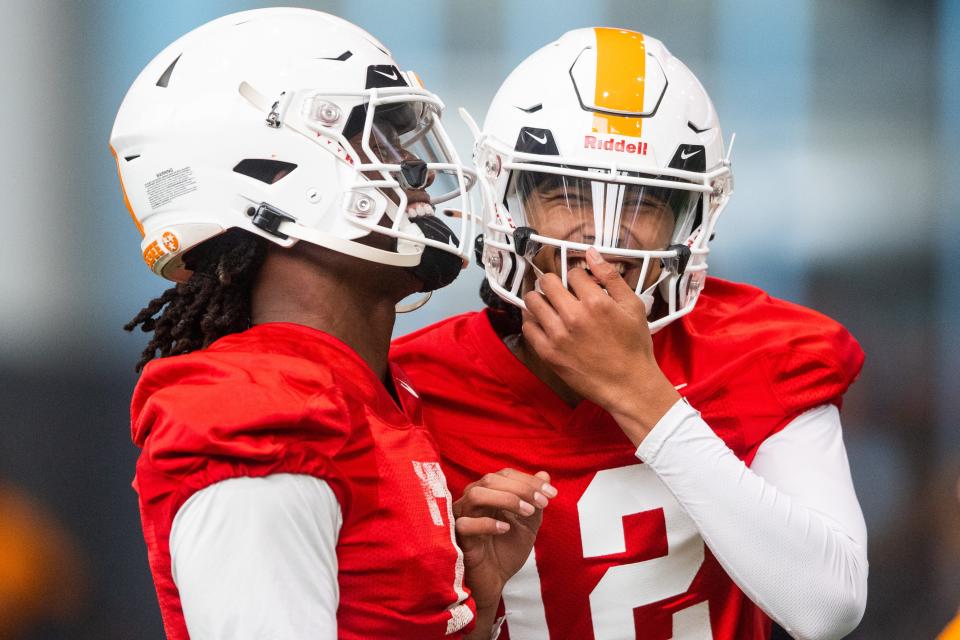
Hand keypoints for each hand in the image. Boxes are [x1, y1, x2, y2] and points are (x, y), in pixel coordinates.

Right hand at [455, 468, 555, 635]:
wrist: (495, 581)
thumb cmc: (507, 550)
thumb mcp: (528, 524)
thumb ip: (535, 500)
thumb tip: (544, 475)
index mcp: (487, 493)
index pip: (505, 474)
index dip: (529, 481)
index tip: (552, 495)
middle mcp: (472, 500)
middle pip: (491, 480)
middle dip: (521, 489)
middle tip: (542, 504)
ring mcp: (462, 517)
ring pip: (477, 495)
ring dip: (506, 499)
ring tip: (527, 512)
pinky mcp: (458, 538)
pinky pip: (465, 524)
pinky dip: (488, 524)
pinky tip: (505, 529)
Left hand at [521, 248, 679, 443]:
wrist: (628, 384)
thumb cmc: (634, 346)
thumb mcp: (633, 306)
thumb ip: (611, 277)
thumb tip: (591, 253)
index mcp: (595, 301)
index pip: (573, 273)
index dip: (578, 276)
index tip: (581, 285)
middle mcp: (572, 316)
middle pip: (547, 282)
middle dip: (554, 282)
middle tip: (560, 291)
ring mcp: (557, 335)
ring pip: (532, 302)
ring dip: (539, 298)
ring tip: (549, 305)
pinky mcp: (547, 353)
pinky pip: (527, 326)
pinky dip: (533, 321)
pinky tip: (544, 323)